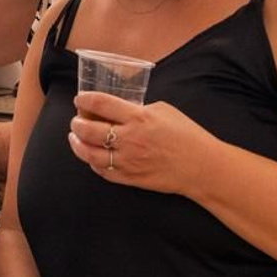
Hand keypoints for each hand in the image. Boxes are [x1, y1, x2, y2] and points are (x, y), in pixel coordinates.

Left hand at [68, 92, 216, 194]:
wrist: (202, 167)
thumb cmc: (187, 135)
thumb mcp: (164, 111)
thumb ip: (139, 109)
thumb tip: (120, 110)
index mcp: (139, 118)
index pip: (101, 104)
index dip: (85, 99)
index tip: (80, 99)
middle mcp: (129, 139)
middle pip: (88, 129)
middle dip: (76, 123)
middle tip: (76, 120)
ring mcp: (127, 160)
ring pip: (89, 153)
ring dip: (77, 144)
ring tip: (75, 138)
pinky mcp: (129, 178)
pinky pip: (102, 171)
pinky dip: (92, 162)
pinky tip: (91, 156)